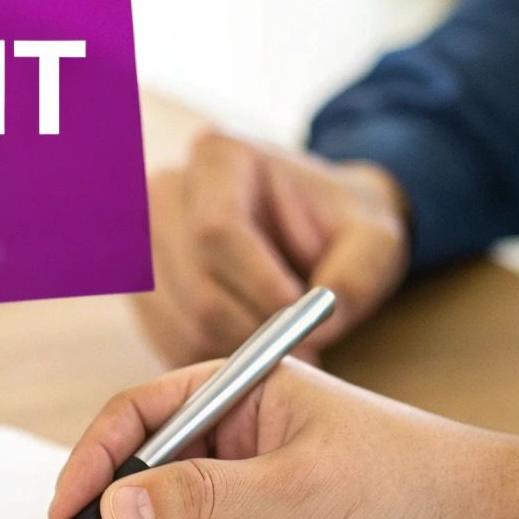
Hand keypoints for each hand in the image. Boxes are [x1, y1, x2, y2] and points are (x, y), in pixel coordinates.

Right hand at [49, 360, 518, 518]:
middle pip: (151, 480)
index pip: (140, 414)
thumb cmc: (414, 479)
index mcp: (244, 389)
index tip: (68, 514)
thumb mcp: (297, 485)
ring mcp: (259, 484)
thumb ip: (202, 496)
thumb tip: (117, 504)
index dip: (96, 461)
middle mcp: (243, 432)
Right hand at [136, 131, 408, 365]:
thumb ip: (358, 274)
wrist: (312, 229)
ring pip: (184, 323)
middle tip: (306, 350)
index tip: (301, 314)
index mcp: (219, 157)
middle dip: (255, 330)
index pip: (217, 230)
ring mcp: (145, 244)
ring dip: (241, 351)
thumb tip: (319, 323)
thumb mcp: (374, 237)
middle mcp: (167, 195)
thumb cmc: (339, 225)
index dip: (258, 284)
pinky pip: (173, 343)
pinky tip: (257, 348)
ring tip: (289, 351)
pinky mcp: (144, 290)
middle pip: (197, 286)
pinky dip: (221, 361)